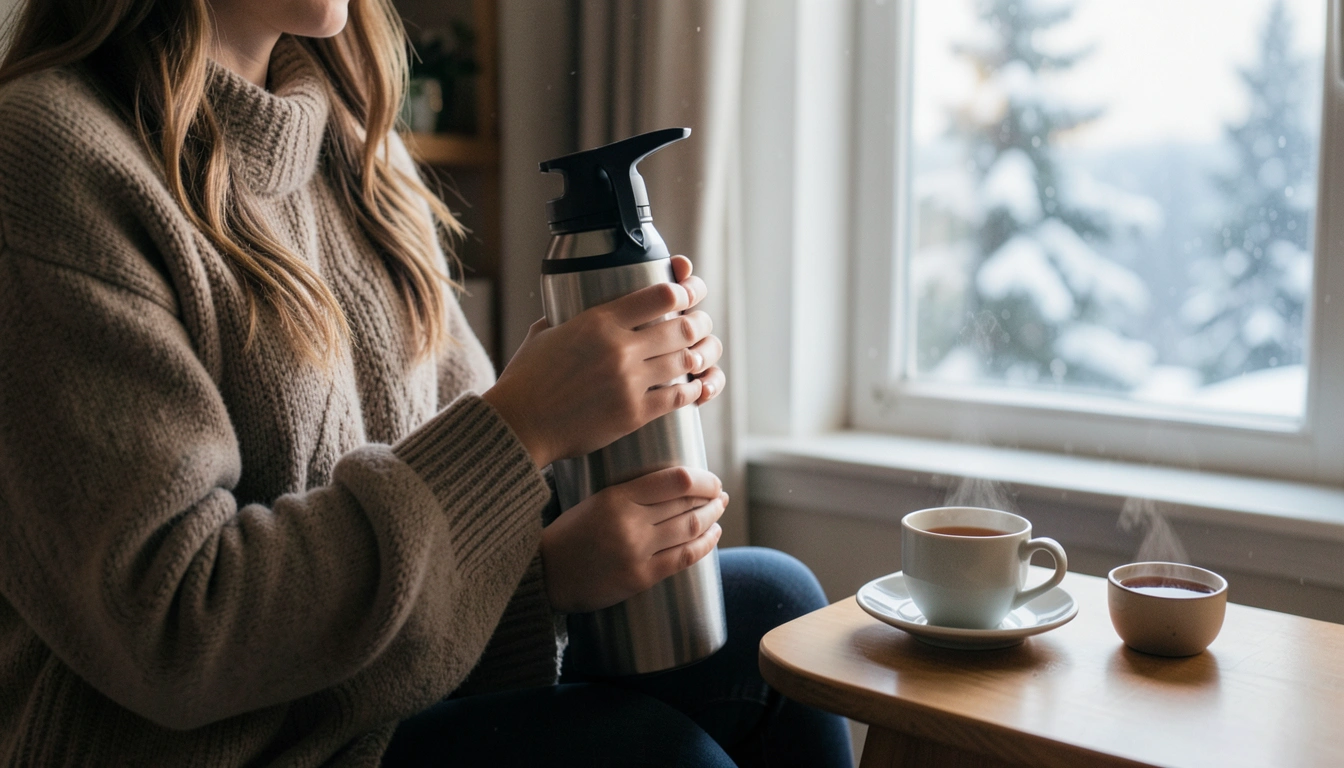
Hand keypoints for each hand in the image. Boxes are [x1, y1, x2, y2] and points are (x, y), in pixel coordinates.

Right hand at [483, 255, 725, 467]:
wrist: (518, 425)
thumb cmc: (526, 380)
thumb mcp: (544, 333)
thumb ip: (568, 317)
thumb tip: (576, 308)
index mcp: (598, 321)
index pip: (661, 295)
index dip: (685, 291)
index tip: (691, 292)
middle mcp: (619, 348)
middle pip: (681, 326)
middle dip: (698, 322)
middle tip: (700, 324)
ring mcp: (629, 382)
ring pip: (685, 360)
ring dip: (700, 354)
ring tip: (700, 352)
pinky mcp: (634, 413)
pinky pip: (678, 396)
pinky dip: (692, 389)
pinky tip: (694, 386)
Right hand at [539, 467, 727, 612]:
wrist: (545, 574)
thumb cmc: (571, 534)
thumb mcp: (596, 501)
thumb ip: (632, 493)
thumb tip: (677, 486)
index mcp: (617, 496)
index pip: (676, 481)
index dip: (703, 480)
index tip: (712, 481)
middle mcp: (630, 522)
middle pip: (688, 504)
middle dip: (712, 498)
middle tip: (720, 495)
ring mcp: (637, 552)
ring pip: (690, 529)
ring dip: (712, 519)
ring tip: (719, 512)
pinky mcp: (640, 577)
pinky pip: (684, 558)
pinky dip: (705, 545)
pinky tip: (712, 536)